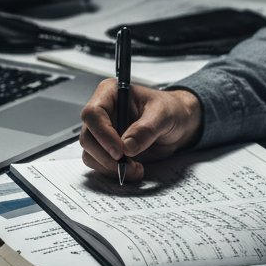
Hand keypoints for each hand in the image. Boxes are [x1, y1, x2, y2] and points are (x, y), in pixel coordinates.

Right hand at [79, 81, 201, 181]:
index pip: (93, 114)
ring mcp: (103, 132)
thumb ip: (146, 129)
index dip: (103, 134)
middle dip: (106, 156)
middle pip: (87, 137)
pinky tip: (133, 168)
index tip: (119, 151)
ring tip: (135, 168)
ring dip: (110, 167)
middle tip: (127, 164)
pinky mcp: (107, 149)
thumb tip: (127, 146)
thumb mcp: (164, 114)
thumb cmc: (170, 110)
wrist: (178, 124)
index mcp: (110, 94)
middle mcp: (103, 113)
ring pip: (90, 154)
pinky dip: (114, 171)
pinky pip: (99, 164)